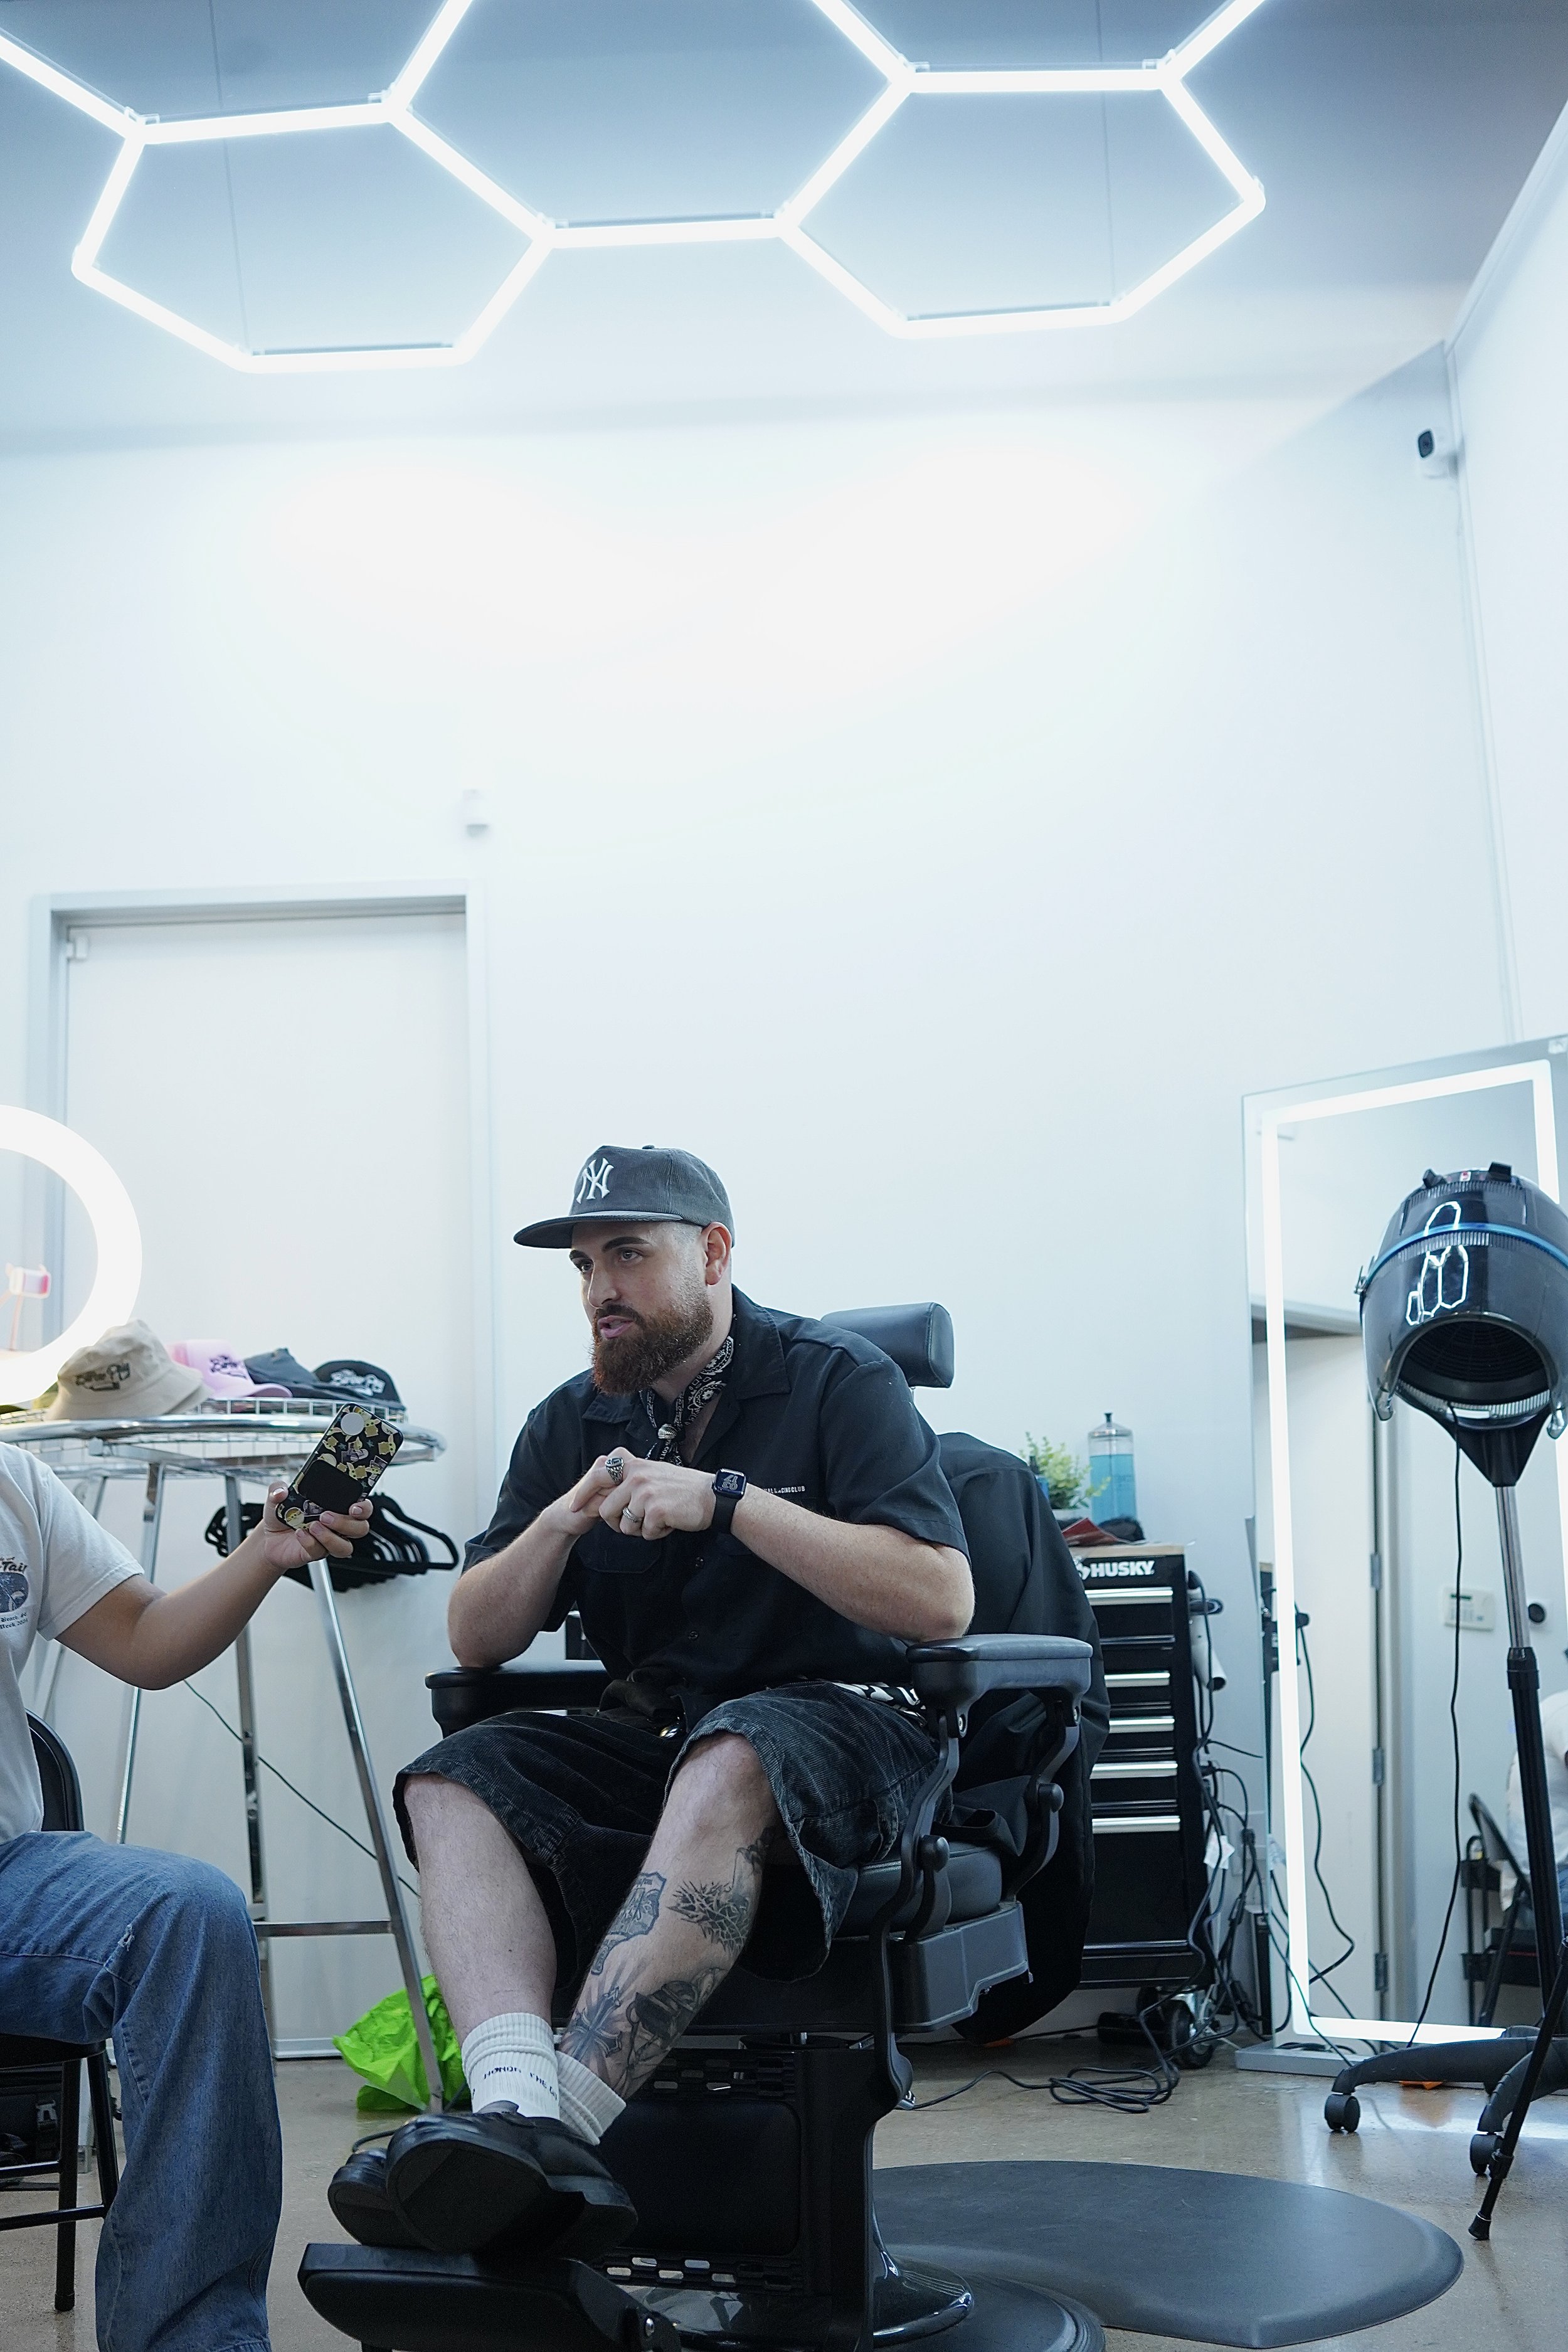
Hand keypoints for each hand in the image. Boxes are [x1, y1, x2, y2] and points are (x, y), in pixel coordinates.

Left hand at [258, 1486, 372, 1572]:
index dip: (364, 1507)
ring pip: (345, 1547)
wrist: (269, 1539)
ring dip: (330, 1537)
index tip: (354, 1506)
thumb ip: (278, 1488)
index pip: (362, 1508)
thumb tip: (281, 1491)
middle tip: (326, 1516)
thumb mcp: (278, 1496)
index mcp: (336, 1507)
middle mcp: (337, 1526)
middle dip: (346, 1523)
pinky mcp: (316, 1553)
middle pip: (360, 1528)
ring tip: (313, 1527)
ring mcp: (328, 1541)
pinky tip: (299, 1534)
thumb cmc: (283, 1516)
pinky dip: (310, 1543)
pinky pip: (320, 1552)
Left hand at [558, 1451, 715, 1542]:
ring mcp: (645, 1493)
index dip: (582, 1494)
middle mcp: (636, 1476)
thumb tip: (604, 1494)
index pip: (597, 1476)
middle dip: (618, 1523)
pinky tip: (670, 1522)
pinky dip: (657, 1533)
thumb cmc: (682, 1489)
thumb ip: (629, 1479)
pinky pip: (644, 1533)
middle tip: (638, 1522)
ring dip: (640, 1529)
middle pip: (606, 1510)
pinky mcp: (656, 1510)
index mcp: (633, 1465)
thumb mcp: (653, 1473)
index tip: (574, 1508)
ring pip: (624, 1526)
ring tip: (659, 1518)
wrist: (712, 1497)